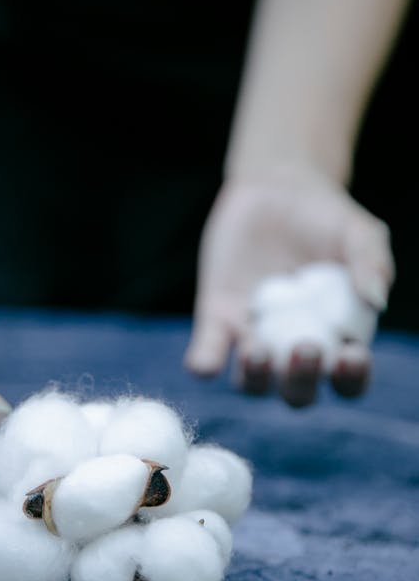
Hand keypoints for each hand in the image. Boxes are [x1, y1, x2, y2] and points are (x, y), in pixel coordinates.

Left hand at [185, 174, 393, 405]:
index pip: (347, 380)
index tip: (351, 355)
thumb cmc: (327, 216)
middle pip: (298, 391)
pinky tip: (205, 363)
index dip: (350, 379)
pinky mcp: (217, 318)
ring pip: (252, 382)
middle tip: (306, 347)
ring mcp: (254, 336)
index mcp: (337, 338)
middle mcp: (294, 348)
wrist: (276, 188)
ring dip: (255, 376)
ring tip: (257, 349)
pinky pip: (208, 353)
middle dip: (301, 380)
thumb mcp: (359, 231)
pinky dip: (205, 363)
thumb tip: (375, 299)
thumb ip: (371, 261)